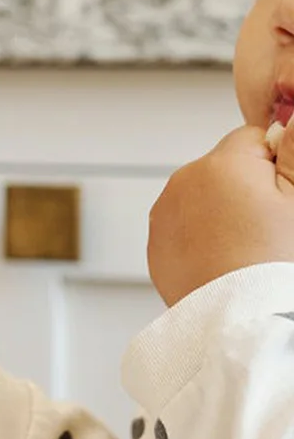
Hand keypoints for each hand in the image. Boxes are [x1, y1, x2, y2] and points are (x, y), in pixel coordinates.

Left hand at [147, 123, 293, 306]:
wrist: (244, 321)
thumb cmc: (279, 261)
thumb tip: (292, 116)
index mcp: (217, 165)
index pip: (252, 138)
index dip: (278, 163)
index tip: (287, 195)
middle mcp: (180, 185)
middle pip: (226, 169)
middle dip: (251, 188)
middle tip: (274, 229)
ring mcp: (164, 218)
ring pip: (206, 200)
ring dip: (228, 214)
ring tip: (252, 250)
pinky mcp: (158, 249)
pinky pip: (188, 230)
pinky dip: (206, 240)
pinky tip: (230, 263)